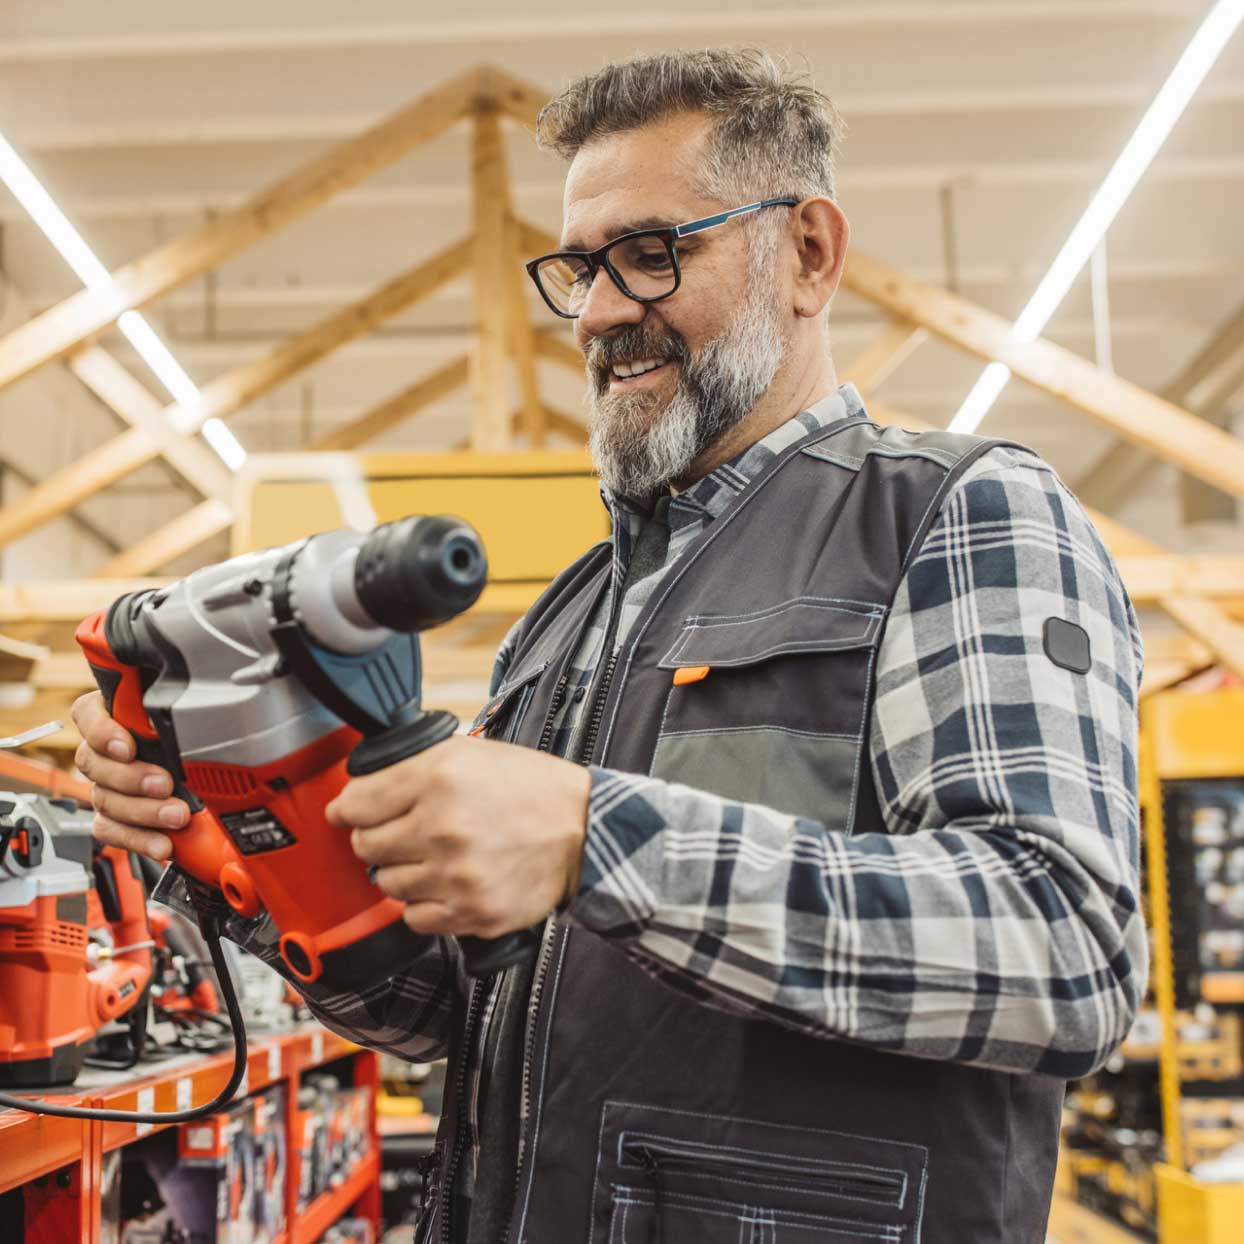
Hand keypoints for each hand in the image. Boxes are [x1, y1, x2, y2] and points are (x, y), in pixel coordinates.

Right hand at [70, 690, 189, 862]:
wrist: (207, 779)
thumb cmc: (195, 739)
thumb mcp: (191, 721)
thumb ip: (184, 714)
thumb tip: (197, 713)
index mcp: (115, 716)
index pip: (87, 714)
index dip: (101, 731)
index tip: (128, 747)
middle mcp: (104, 752)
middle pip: (94, 762)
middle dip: (131, 777)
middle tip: (164, 784)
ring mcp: (104, 786)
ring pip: (105, 799)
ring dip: (143, 811)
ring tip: (176, 816)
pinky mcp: (111, 818)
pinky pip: (111, 831)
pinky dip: (139, 839)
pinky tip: (162, 843)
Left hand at [327, 735, 590, 939]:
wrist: (584, 829)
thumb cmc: (530, 788)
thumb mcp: (469, 753)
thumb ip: (412, 767)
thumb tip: (358, 790)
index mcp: (438, 779)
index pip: (356, 803)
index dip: (348, 808)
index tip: (349, 813)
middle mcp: (442, 827)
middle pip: (366, 846)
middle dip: (379, 838)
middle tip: (404, 833)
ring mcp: (455, 875)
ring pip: (386, 884)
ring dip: (402, 872)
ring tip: (434, 857)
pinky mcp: (470, 912)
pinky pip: (415, 918)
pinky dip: (425, 904)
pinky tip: (448, 883)